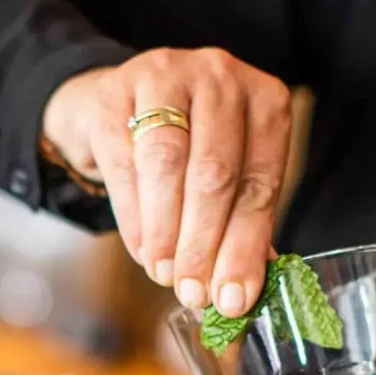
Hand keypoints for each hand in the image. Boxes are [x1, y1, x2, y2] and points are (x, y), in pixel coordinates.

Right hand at [41, 48, 291, 315]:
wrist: (113, 107)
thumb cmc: (183, 146)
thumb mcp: (223, 174)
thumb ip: (238, 222)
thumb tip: (241, 290)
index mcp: (264, 99)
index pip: (260, 180)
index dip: (245, 245)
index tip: (233, 297)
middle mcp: (219, 76)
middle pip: (215, 172)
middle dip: (203, 243)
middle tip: (193, 292)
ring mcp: (162, 77)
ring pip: (167, 164)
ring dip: (166, 231)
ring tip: (165, 273)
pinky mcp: (111, 94)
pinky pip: (123, 163)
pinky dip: (133, 217)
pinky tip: (141, 250)